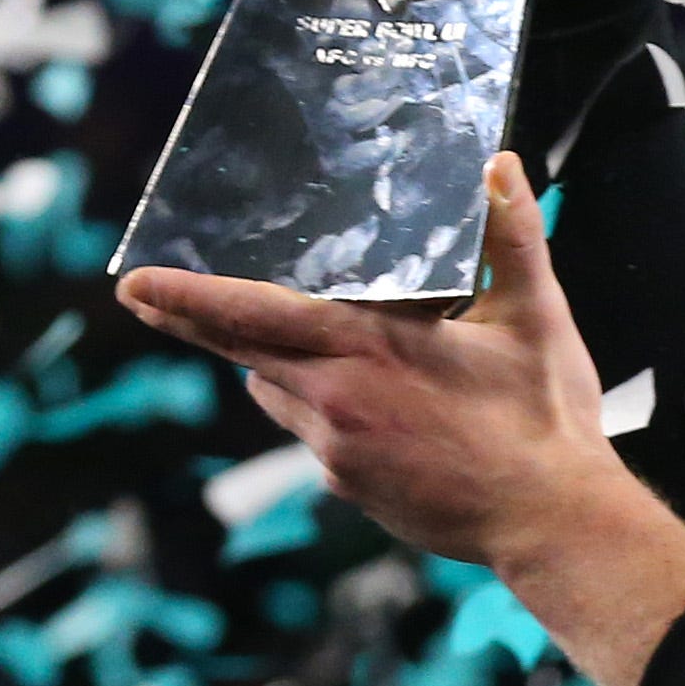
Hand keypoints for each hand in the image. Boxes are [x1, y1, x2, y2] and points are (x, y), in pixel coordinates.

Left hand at [116, 153, 626, 566]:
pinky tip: (392, 413)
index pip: (253, 315)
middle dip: (191, 320)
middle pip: (240, 351)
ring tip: (333, 350)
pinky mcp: (348, 487)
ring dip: (285, 366)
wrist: (550, 522)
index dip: (188, 297)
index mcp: (370, 347)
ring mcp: (336, 451)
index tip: (133, 282)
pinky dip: (330, 411)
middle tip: (142, 296)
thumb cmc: (545, 417)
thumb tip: (502, 163)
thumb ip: (511, 236)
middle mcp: (336, 400)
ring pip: (277, 392)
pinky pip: (315, 434)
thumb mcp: (535, 317)